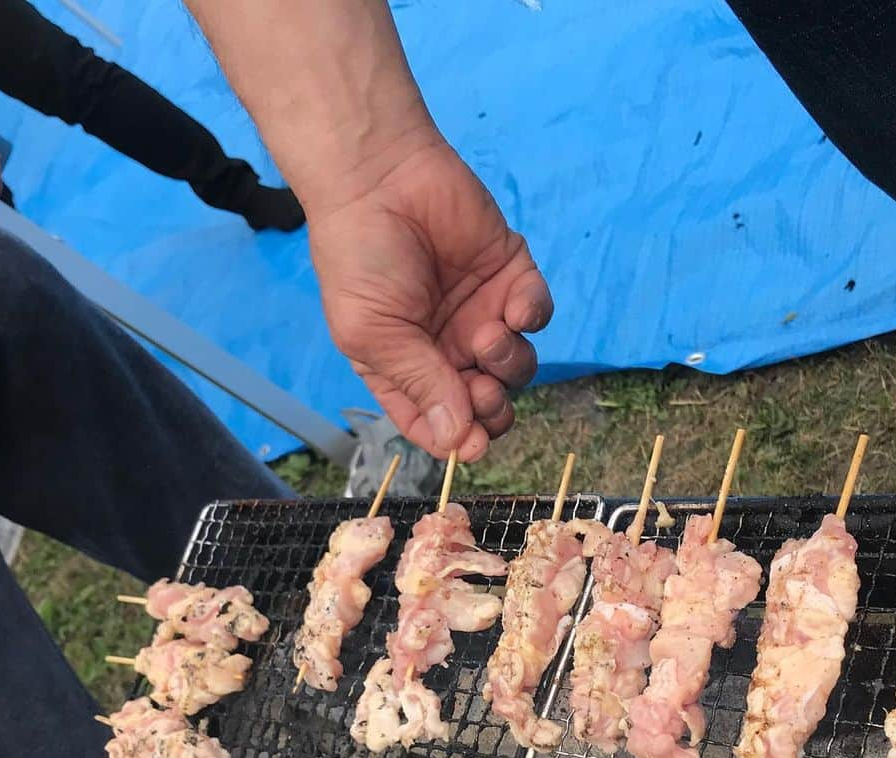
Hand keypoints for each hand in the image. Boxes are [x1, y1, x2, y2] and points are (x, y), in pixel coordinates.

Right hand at [307, 135, 552, 461]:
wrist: (378, 176)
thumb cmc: (359, 257)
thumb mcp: (374, 333)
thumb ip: (419, 384)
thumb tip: (457, 441)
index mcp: (404, 371)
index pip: (438, 424)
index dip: (458, 440)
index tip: (471, 443)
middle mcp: (445, 350)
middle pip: (485, 405)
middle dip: (492, 410)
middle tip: (483, 391)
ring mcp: (480, 313)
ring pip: (517, 367)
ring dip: (509, 362)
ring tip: (487, 336)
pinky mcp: (509, 276)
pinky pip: (536, 314)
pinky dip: (531, 315)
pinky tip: (512, 305)